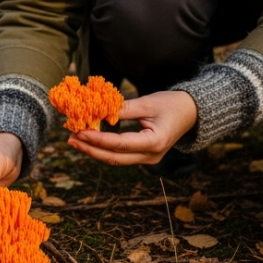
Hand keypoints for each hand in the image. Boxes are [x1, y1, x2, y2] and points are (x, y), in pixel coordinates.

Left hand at [68, 90, 197, 165]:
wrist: (192, 113)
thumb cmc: (172, 104)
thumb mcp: (147, 103)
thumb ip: (122, 109)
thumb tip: (97, 111)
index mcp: (154, 143)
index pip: (120, 144)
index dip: (98, 139)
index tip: (79, 132)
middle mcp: (151, 156)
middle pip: (115, 158)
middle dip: (91, 149)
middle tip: (70, 139)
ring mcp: (148, 159)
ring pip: (116, 159)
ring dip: (95, 150)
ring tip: (75, 140)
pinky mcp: (144, 156)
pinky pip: (121, 155)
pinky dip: (104, 148)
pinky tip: (90, 140)